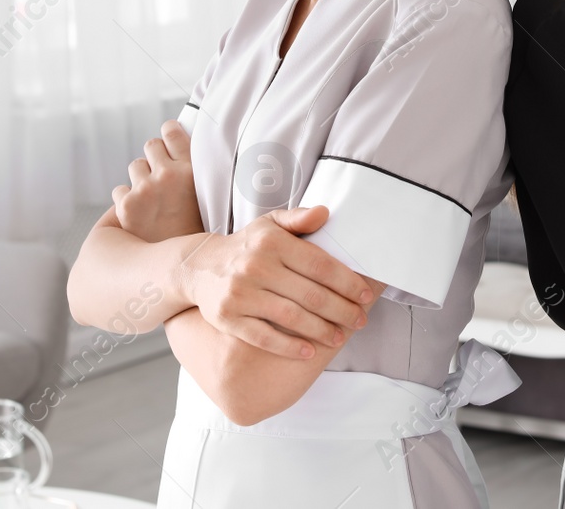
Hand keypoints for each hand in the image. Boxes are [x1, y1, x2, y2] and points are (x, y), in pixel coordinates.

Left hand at [113, 120, 203, 243]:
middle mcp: (168, 176)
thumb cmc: (199, 237)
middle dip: (154, 157)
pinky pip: (119, 190)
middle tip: (160, 174)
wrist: (184, 271)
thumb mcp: (212, 201)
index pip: (172, 132)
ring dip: (140, 178)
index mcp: (193, 172)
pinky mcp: (126, 206)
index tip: (168, 134)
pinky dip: (126, 200)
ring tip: (152, 198)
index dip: (169, 131)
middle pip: (151, 145)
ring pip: (135, 167)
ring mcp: (145, 190)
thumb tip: (185, 158)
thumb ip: (199, 177)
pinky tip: (139, 214)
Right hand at [181, 206, 376, 358]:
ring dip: (321, 330)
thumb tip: (325, 213)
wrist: (199, 267)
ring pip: (291, 317)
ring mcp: (241, 293)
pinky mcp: (228, 317)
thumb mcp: (270, 225)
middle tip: (360, 320)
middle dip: (342, 310)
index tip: (366, 295)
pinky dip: (289, 347)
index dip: (347, 282)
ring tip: (339, 337)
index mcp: (272, 242)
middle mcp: (256, 266)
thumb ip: (298, 218)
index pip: (320, 265)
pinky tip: (309, 352)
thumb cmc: (247, 246)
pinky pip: (264, 336)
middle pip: (311, 295)